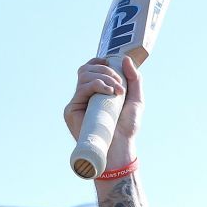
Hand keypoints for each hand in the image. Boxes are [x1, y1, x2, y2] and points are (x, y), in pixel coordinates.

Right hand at [63, 56, 143, 170]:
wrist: (119, 148)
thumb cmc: (126, 127)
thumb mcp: (135, 99)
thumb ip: (134, 79)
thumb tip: (125, 58)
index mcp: (95, 91)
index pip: (91, 68)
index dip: (99, 62)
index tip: (113, 65)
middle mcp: (84, 95)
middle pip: (87, 69)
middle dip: (106, 71)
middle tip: (120, 85)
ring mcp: (77, 102)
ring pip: (84, 75)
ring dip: (103, 77)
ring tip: (117, 91)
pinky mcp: (72, 110)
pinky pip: (81, 88)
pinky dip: (96, 85)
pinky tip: (109, 92)